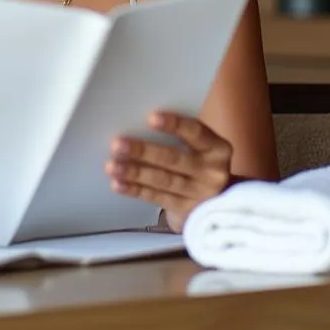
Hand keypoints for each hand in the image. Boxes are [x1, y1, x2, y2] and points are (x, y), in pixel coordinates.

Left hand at [106, 112, 232, 232]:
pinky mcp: (186, 211)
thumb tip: (137, 122)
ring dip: (134, 173)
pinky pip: (157, 198)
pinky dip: (135, 190)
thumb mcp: (199, 148)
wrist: (217, 202)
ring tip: (111, 165)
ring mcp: (199, 194)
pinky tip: (118, 184)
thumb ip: (179, 136)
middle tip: (117, 144)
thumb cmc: (198, 161)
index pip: (197, 132)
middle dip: (143, 151)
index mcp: (217, 149)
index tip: (150, 118)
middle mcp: (212, 172)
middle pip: (174, 159)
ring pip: (163, 181)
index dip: (174, 124)